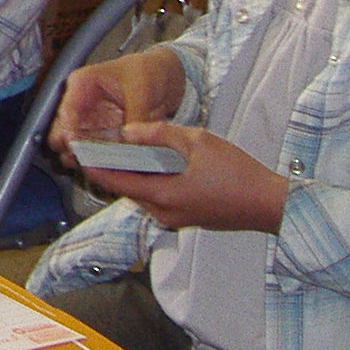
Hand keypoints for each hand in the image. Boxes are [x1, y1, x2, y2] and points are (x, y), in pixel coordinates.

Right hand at [46, 48, 185, 161]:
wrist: (164, 76)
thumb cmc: (147, 71)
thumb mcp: (142, 88)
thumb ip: (135, 115)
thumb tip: (130, 139)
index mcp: (82, 84)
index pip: (66, 111)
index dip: (69, 132)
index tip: (77, 148)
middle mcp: (81, 106)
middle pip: (62, 133)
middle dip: (72, 150)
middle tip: (87, 161)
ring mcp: (91, 124)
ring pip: (76, 148)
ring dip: (85, 160)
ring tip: (99, 169)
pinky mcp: (104, 137)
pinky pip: (96, 155)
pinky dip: (102, 163)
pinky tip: (112, 169)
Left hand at [78, 123, 289, 233]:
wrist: (270, 205)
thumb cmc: (238, 173)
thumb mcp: (198, 141)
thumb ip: (159, 133)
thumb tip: (129, 130)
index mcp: (161, 195)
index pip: (113, 181)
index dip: (93, 164)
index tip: (79, 148)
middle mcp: (162, 213)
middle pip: (126, 188)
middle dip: (112, 167)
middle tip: (102, 143)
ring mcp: (174, 219)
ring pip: (142, 194)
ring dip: (134, 174)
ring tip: (128, 149)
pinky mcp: (185, 218)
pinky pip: (158, 199)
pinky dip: (151, 182)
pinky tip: (158, 164)